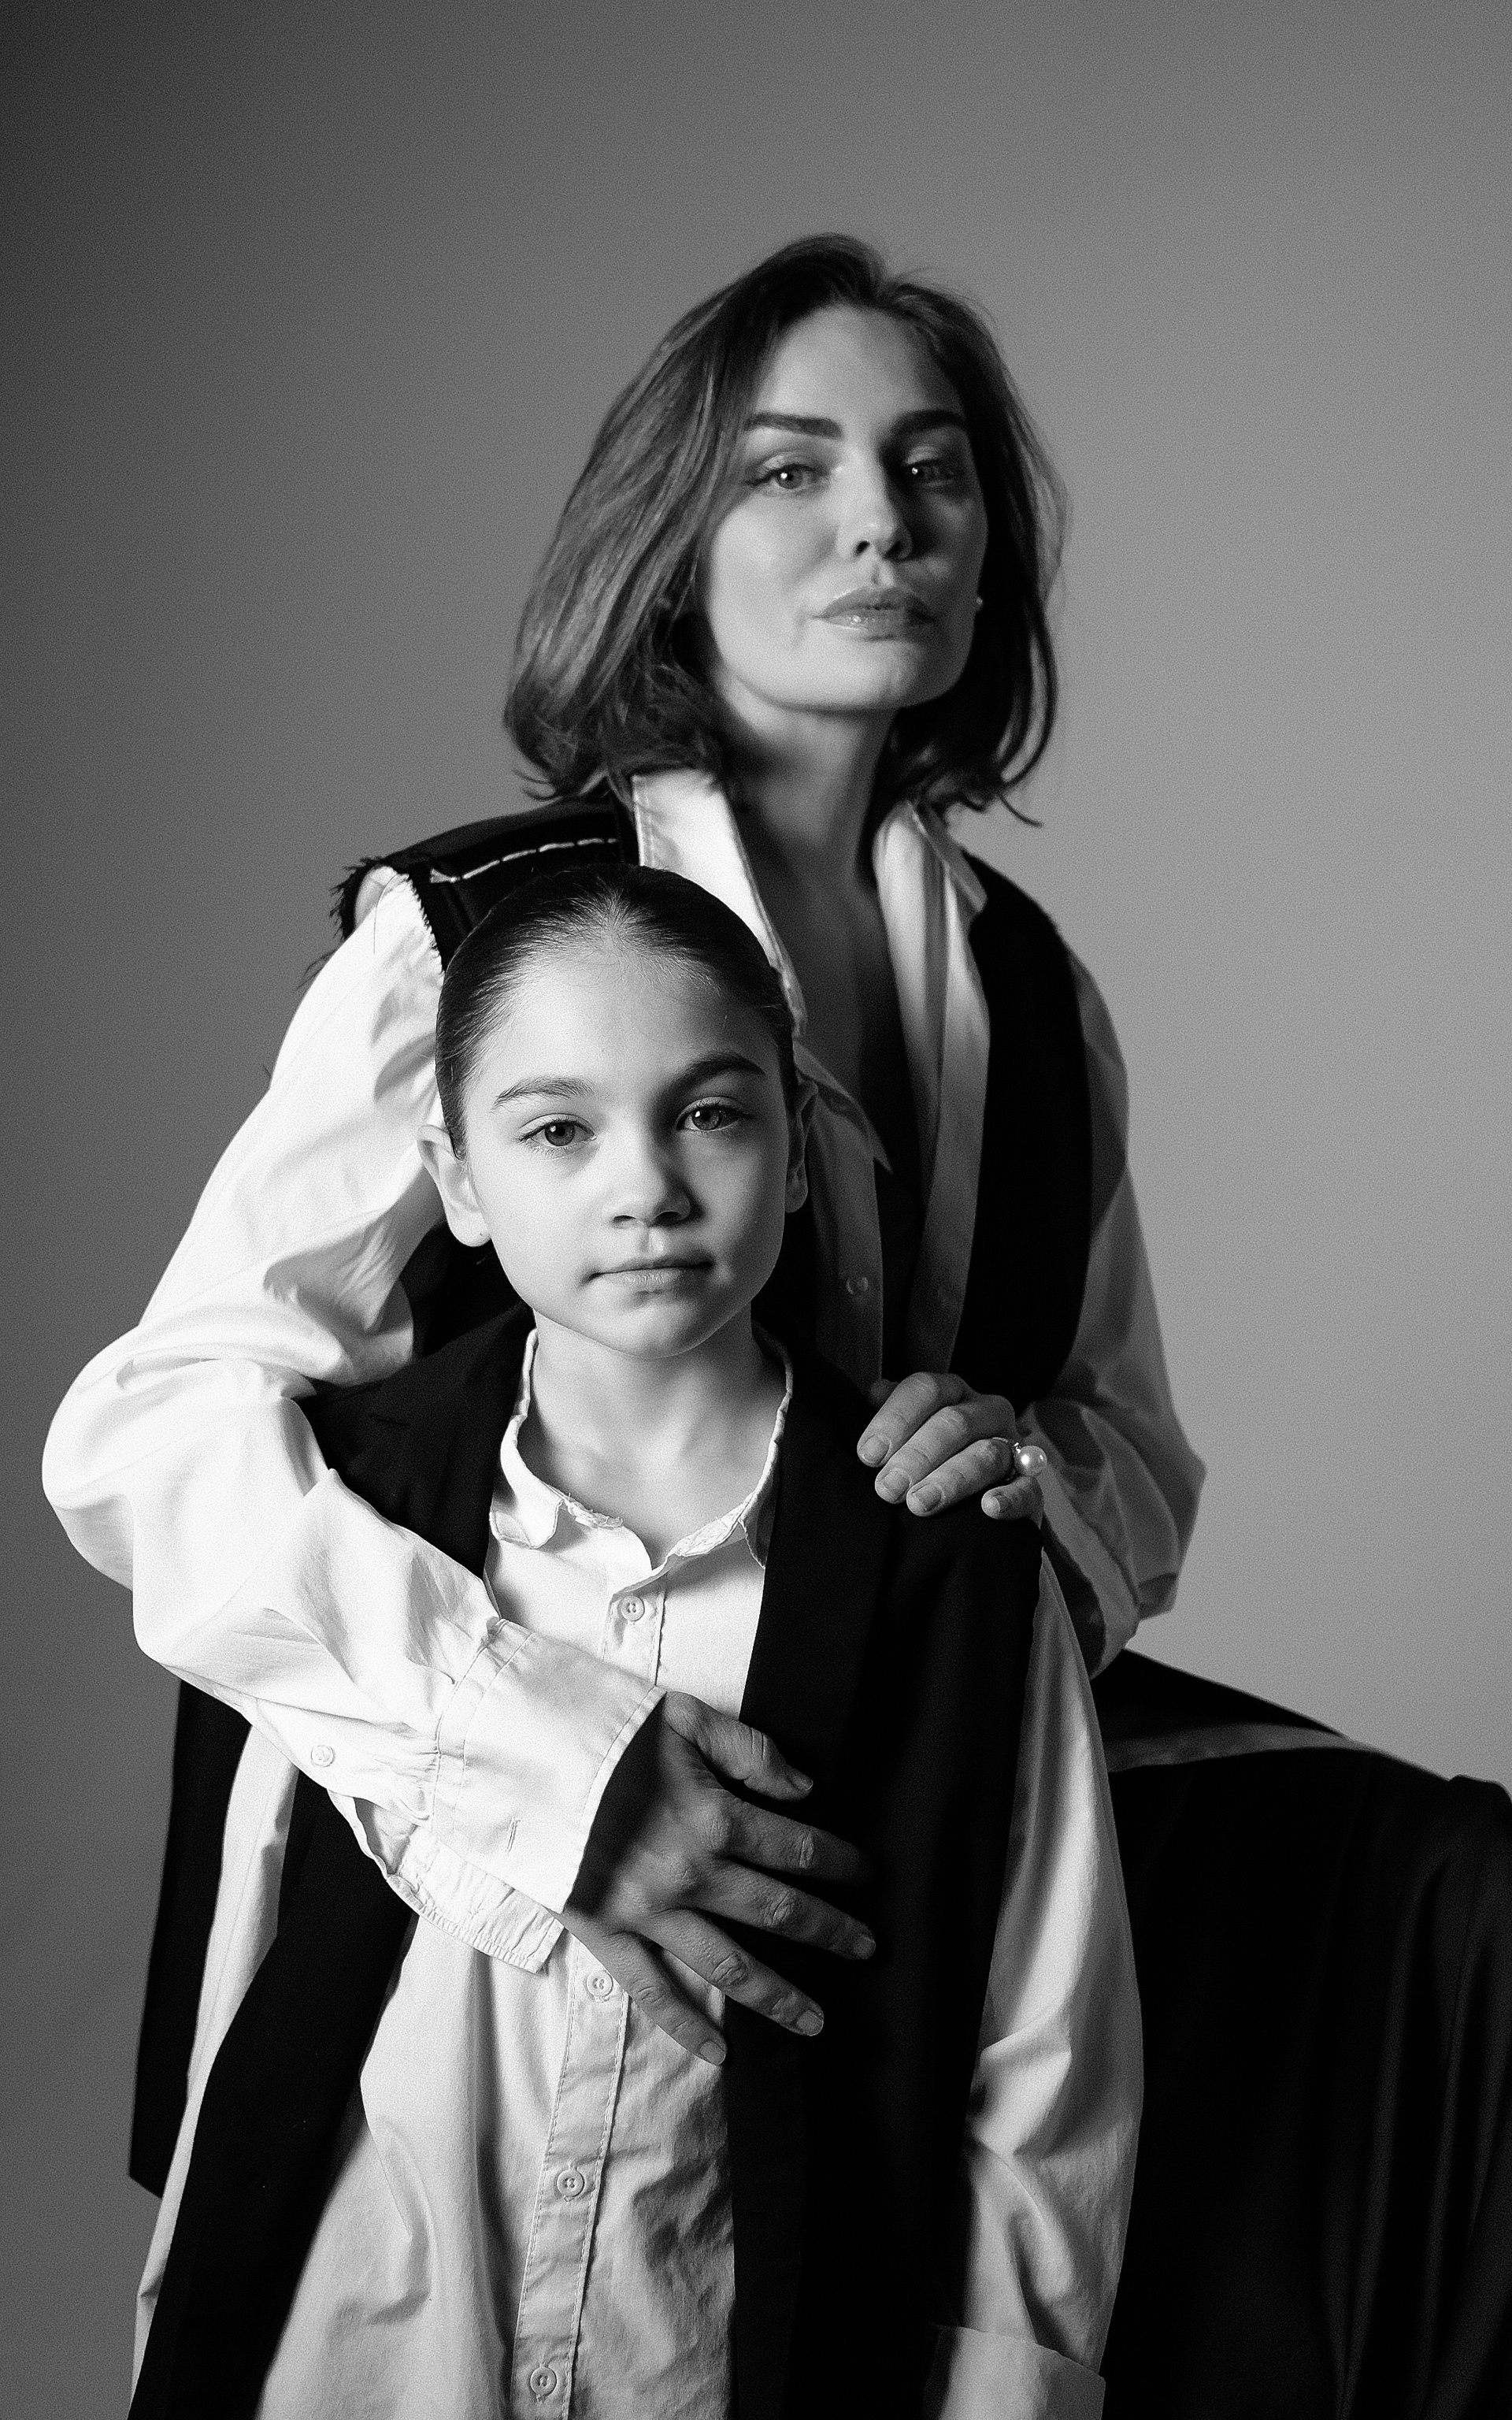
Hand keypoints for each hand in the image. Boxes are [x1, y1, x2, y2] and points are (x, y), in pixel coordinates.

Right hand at [562, 1691, 872, 2066]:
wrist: (519, 1756)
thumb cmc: (604, 1729)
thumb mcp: (685, 1717)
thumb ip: (751, 1752)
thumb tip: (804, 1788)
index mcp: (714, 1817)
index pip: (797, 1848)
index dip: (838, 1861)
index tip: (867, 1875)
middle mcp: (692, 1874)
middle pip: (778, 1912)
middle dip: (829, 1931)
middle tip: (868, 1948)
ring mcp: (649, 1913)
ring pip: (729, 1968)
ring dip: (779, 1997)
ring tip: (817, 2022)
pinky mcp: (607, 1934)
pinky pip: (652, 1991)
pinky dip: (686, 2028)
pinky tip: (721, 2056)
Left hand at [857, 1371, 1046, 1520]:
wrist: (967, 1509)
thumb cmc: (924, 1461)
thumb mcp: (903, 1433)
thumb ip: (889, 1413)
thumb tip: (874, 1393)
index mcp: (952, 1392)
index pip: (926, 1389)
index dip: (895, 1419)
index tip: (868, 1455)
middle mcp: (986, 1412)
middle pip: (955, 1422)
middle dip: (917, 1456)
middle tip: (887, 1489)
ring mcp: (1012, 1448)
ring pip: (987, 1455)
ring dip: (951, 1479)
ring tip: (919, 1504)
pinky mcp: (1030, 1487)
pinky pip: (1027, 1489)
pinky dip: (1009, 1498)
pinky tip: (988, 1508)